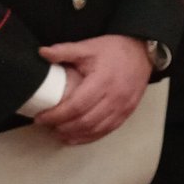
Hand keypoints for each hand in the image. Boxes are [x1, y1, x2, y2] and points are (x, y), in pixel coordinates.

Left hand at [35, 35, 151, 144]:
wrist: (143, 52)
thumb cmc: (115, 50)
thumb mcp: (89, 47)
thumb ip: (65, 50)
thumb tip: (42, 52)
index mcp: (103, 81)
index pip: (76, 106)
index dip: (56, 115)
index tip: (41, 118)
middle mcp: (115, 97)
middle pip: (85, 121)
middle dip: (62, 127)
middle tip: (46, 126)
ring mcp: (123, 107)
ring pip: (96, 129)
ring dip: (75, 135)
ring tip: (58, 133)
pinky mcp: (127, 112)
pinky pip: (107, 130)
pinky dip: (90, 137)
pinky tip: (77, 137)